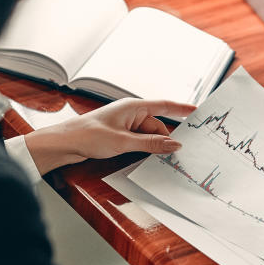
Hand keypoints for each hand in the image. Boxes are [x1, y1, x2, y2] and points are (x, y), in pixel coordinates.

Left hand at [23, 99, 196, 174]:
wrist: (65, 143)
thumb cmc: (88, 135)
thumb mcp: (124, 142)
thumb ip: (151, 144)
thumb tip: (173, 144)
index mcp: (133, 107)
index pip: (164, 106)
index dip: (182, 109)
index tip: (198, 111)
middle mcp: (130, 113)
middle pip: (157, 126)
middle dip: (166, 139)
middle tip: (177, 153)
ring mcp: (125, 125)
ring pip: (149, 135)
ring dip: (154, 146)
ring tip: (159, 158)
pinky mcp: (120, 135)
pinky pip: (139, 140)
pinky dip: (145, 148)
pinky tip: (147, 157)